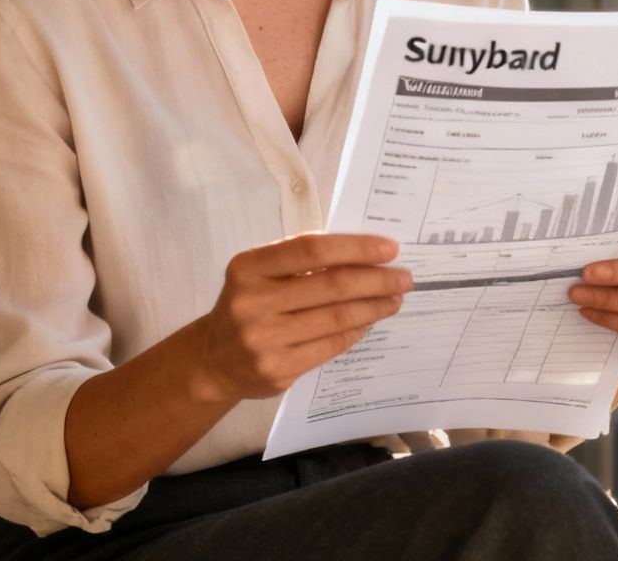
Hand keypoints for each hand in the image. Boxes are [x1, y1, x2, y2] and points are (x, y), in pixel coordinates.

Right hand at [188, 232, 412, 403]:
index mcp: (248, 268)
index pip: (312, 249)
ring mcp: (264, 340)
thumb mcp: (260, 274)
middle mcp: (252, 303)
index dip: (356, 247)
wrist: (213, 360)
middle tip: (404, 277)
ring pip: (336, 318)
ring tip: (394, 299)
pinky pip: (331, 345)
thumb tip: (366, 254)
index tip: (390, 248)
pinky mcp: (278, 370)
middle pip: (331, 285)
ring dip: (374, 307)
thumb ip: (301, 261)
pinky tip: (370, 321)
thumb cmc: (248, 305)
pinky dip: (356, 330)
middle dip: (377, 279)